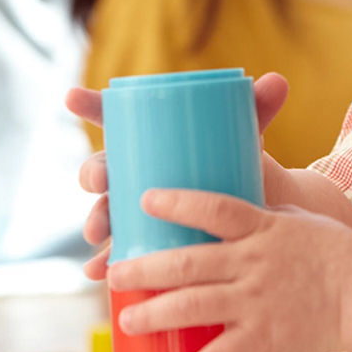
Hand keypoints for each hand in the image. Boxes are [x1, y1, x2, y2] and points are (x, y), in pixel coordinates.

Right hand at [65, 73, 291, 280]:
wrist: (255, 212)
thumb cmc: (240, 165)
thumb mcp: (245, 138)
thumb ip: (258, 109)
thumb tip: (278, 81)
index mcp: (149, 141)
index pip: (112, 118)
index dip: (89, 105)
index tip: (73, 98)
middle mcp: (134, 174)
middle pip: (102, 169)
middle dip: (93, 174)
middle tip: (99, 181)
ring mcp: (135, 210)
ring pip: (104, 212)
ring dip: (95, 220)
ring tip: (96, 232)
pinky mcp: (144, 243)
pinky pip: (115, 252)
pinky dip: (101, 261)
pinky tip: (95, 270)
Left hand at [106, 189, 351, 351]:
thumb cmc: (336, 253)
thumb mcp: (296, 220)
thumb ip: (259, 218)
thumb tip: (222, 212)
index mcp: (261, 228)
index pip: (213, 208)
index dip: (178, 203)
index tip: (144, 201)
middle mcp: (252, 262)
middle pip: (188, 261)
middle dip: (144, 268)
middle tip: (113, 274)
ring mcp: (256, 300)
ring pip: (194, 306)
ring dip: (155, 314)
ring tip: (127, 321)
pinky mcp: (264, 337)